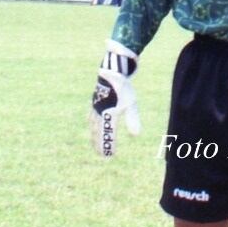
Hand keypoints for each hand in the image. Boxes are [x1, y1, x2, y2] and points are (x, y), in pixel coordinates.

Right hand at [90, 39, 140, 156]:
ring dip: (94, 136)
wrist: (112, 71)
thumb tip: (136, 135)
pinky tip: (92, 126)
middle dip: (99, 143)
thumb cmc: (123, 88)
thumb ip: (132, 120)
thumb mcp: (131, 104)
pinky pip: (91, 118)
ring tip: (95, 144)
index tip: (110, 155)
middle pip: (97, 132)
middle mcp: (98, 113)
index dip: (108, 145)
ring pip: (93, 126)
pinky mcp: (94, 102)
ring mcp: (94, 107)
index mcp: (107, 114)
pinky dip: (92, 126)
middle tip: (102, 155)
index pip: (107, 134)